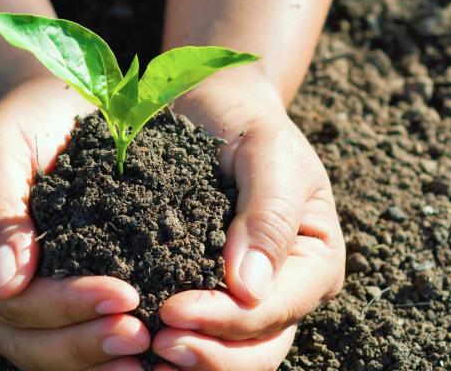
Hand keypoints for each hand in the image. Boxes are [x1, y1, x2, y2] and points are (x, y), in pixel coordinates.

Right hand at [0, 76, 149, 370]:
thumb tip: (4, 283)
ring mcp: (20, 294)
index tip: (120, 295)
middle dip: (82, 342)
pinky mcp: (55, 291)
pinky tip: (142, 350)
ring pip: (46, 348)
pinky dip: (101, 348)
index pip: (7, 300)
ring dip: (94, 357)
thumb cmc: (23, 120)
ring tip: (144, 350)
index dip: (60, 305)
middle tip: (137, 335)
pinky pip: (72, 332)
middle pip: (25, 337)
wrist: (51, 109)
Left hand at [151, 71, 345, 369]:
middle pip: (258, 346)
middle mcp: (285, 285)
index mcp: (313, 257)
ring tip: (145, 353)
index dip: (226, 319)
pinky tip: (138, 341)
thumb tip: (249, 288)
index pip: (274, 308)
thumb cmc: (245, 121)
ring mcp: (247, 291)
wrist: (214, 104)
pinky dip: (175, 339)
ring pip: (231, 350)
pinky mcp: (209, 284)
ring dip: (191, 359)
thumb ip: (267, 215)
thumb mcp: (267, 151)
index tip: (172, 310)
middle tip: (158, 345)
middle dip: (210, 354)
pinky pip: (199, 326)